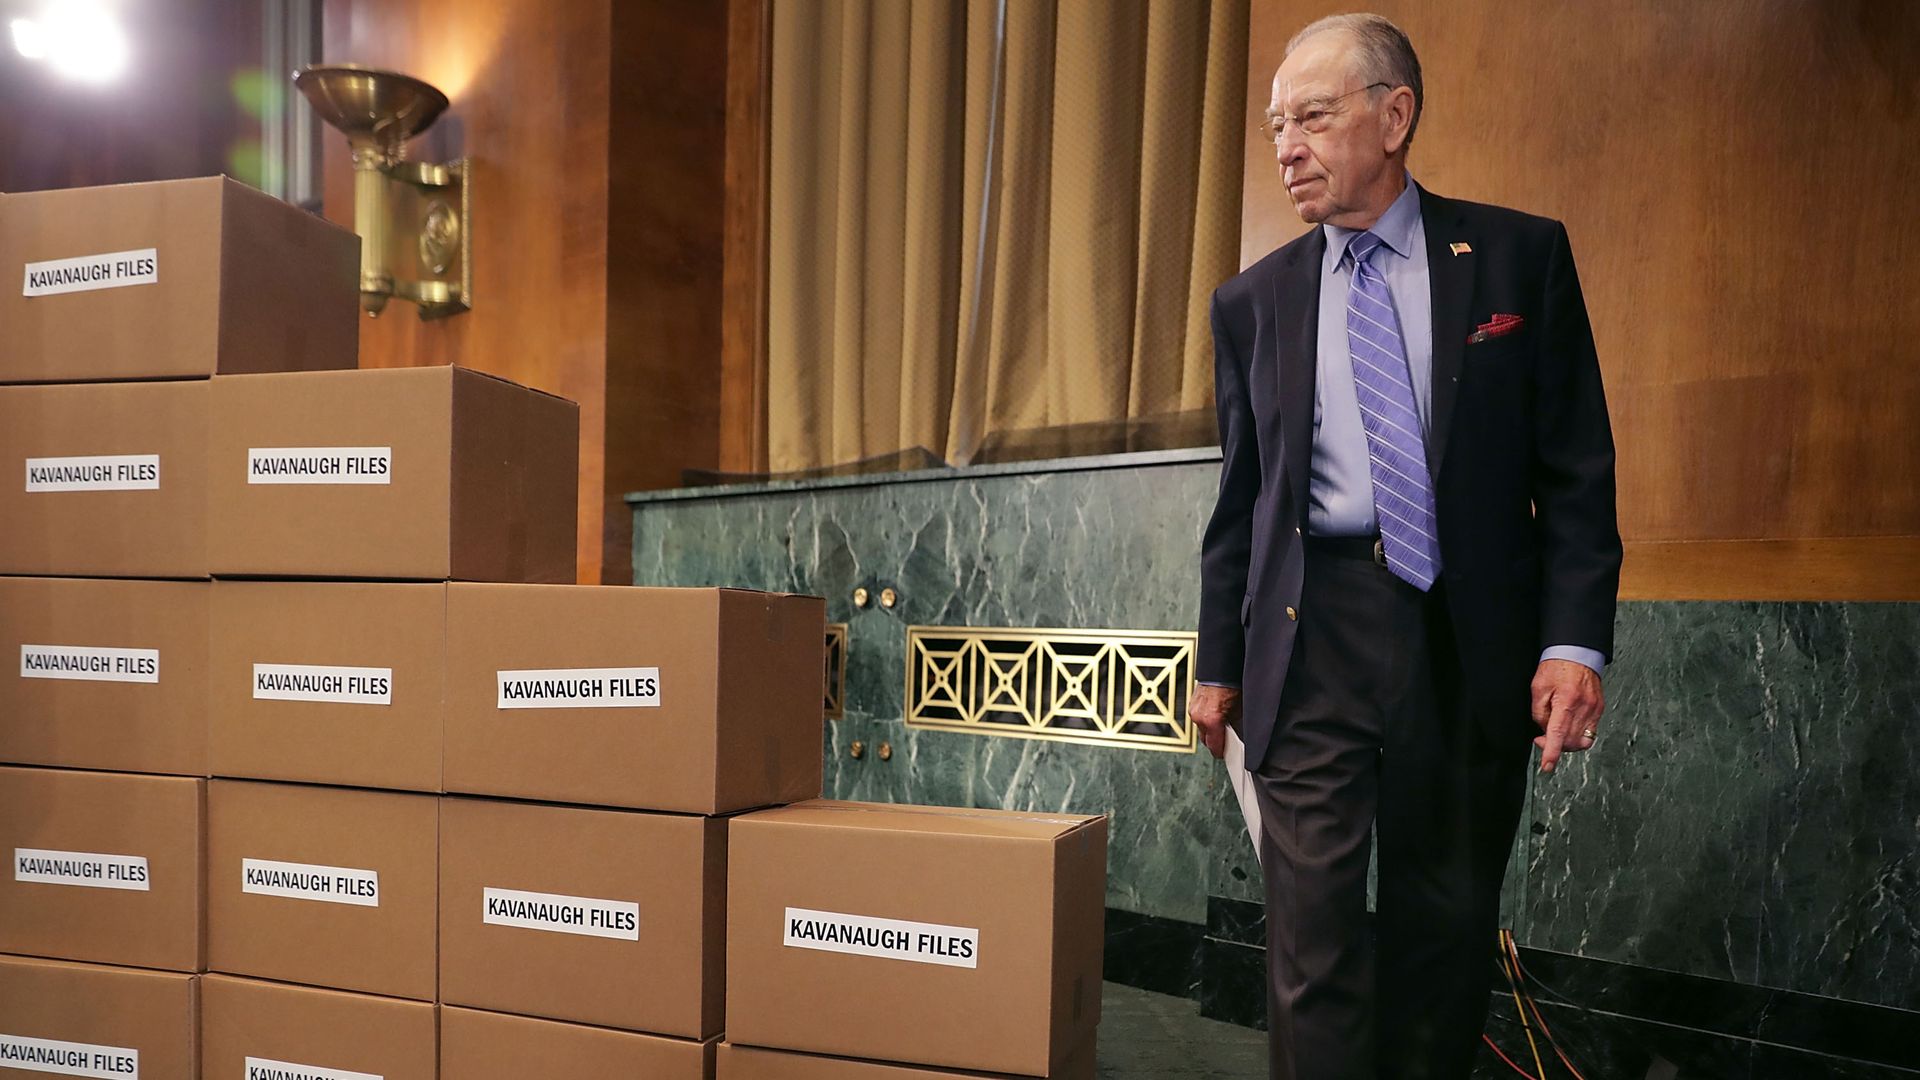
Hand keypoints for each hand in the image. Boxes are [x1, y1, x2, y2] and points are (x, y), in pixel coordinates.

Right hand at [1189, 684, 1241, 759]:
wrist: (1220, 669)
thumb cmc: (1231, 684)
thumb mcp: (1239, 709)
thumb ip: (1236, 726)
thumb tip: (1238, 736)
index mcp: (1211, 720)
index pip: (1214, 748)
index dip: (1222, 753)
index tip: (1226, 754)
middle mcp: (1199, 717)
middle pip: (1205, 741)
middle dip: (1215, 742)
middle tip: (1226, 741)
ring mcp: (1194, 710)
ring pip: (1201, 730)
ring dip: (1210, 731)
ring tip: (1222, 725)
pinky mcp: (1192, 704)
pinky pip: (1198, 719)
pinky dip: (1206, 720)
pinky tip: (1216, 714)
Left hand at [1530, 659, 1602, 773]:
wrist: (1577, 652)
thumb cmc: (1556, 667)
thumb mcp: (1538, 688)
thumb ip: (1539, 713)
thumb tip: (1544, 731)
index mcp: (1566, 702)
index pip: (1558, 734)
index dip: (1552, 752)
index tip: (1547, 766)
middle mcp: (1584, 708)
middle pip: (1572, 742)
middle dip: (1555, 746)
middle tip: (1541, 738)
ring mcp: (1594, 710)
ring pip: (1583, 741)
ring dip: (1567, 743)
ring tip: (1555, 732)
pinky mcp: (1599, 709)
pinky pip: (1590, 732)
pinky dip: (1577, 736)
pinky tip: (1567, 727)